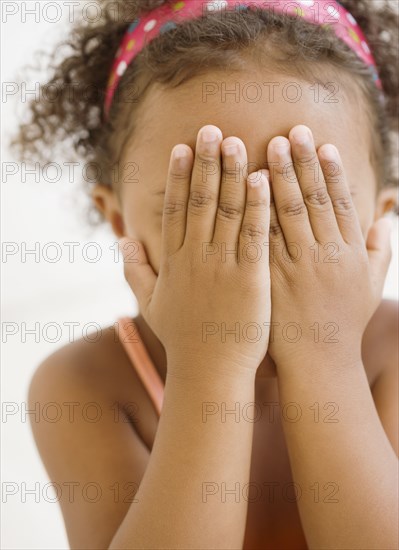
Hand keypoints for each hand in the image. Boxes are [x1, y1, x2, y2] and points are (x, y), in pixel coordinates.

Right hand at [120, 125, 270, 376]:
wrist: (209, 372)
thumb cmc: (183, 339)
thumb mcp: (150, 304)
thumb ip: (134, 269)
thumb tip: (123, 238)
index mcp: (173, 262)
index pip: (175, 209)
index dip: (180, 176)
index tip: (184, 147)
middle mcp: (195, 258)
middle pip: (200, 201)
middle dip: (206, 162)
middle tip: (212, 129)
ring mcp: (222, 266)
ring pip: (226, 211)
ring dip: (232, 174)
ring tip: (237, 141)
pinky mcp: (250, 278)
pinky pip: (253, 235)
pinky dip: (257, 206)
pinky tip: (262, 180)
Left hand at [266, 125, 391, 367]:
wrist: (318, 363)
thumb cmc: (343, 323)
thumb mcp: (370, 288)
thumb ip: (379, 252)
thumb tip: (385, 221)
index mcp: (350, 254)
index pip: (343, 204)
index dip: (334, 173)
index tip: (324, 145)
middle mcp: (327, 256)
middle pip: (315, 201)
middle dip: (303, 164)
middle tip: (293, 131)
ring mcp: (298, 268)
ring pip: (288, 215)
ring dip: (278, 179)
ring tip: (268, 147)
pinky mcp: (272, 281)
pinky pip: (263, 241)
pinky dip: (255, 213)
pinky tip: (246, 188)